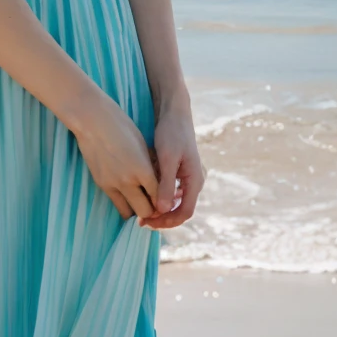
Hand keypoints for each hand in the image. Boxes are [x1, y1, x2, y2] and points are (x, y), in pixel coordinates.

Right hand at [70, 96, 161, 222]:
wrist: (93, 121)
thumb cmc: (122, 128)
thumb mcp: (144, 146)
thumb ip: (151, 168)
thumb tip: (158, 183)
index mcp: (143, 169)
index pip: (159, 197)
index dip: (163, 202)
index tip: (165, 200)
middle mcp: (128, 181)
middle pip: (145, 211)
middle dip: (151, 211)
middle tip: (153, 204)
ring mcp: (112, 184)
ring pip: (129, 213)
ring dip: (136, 209)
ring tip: (139, 200)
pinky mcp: (101, 184)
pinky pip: (116, 203)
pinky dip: (123, 203)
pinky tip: (126, 193)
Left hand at [142, 107, 204, 229]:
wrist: (174, 114)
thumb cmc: (172, 133)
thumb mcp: (167, 158)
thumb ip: (166, 184)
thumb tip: (162, 209)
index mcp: (195, 181)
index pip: (185, 213)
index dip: (167, 222)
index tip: (148, 222)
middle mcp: (195, 182)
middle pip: (180, 210)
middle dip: (162, 218)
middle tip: (141, 221)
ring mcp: (188, 178)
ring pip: (176, 203)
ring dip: (160, 210)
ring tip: (142, 212)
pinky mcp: (180, 173)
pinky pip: (172, 193)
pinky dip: (160, 199)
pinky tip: (145, 197)